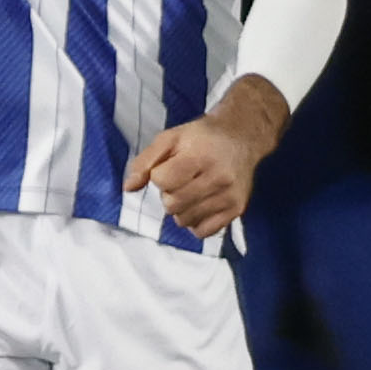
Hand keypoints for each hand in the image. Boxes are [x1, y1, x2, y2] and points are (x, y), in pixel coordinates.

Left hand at [125, 77, 285, 241]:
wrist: (242, 137)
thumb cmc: (201, 137)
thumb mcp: (170, 138)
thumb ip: (145, 161)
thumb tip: (128, 188)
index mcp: (200, 155)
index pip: (162, 180)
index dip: (159, 176)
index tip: (170, 167)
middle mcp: (218, 178)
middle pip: (172, 204)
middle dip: (168, 194)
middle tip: (181, 180)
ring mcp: (229, 197)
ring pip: (185, 220)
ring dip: (180, 209)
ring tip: (190, 191)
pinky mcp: (237, 210)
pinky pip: (203, 232)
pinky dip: (195, 222)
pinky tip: (199, 204)